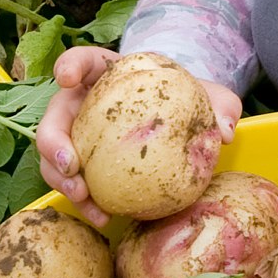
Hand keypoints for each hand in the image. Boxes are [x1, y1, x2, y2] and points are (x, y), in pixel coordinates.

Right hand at [33, 46, 243, 223]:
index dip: (68, 66)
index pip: (82, 60)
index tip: (65, 78)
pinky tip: (103, 217)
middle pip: (54, 115)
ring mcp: (79, 136)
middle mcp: (83, 103)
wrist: (181, 126)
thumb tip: (224, 131)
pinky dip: (83, 201)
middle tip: (71, 165)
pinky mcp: (85, 166)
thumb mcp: (208, 97)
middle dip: (52, 140)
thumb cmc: (186, 101)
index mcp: (107, 74)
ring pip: (54, 155)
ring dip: (60, 179)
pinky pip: (73, 183)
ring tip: (83, 198)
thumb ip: (220, 104)